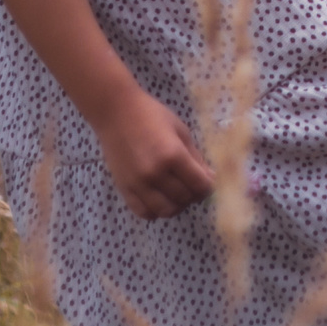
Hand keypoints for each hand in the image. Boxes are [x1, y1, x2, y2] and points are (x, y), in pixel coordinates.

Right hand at [96, 88, 215, 218]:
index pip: (199, 185)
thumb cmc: (152, 116)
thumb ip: (195, 157)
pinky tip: (159, 201)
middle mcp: (155, 174)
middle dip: (194, 196)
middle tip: (193, 187)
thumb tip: (210, 178)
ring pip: (165, 210)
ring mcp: (138, 184)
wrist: (116, 113)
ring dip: (176, 206)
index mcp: (173, 156)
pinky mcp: (123, 188)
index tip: (208, 183)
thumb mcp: (181, 131)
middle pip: (184, 198)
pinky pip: (143, 212)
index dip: (208, 187)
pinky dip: (155, 212)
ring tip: (177, 195)